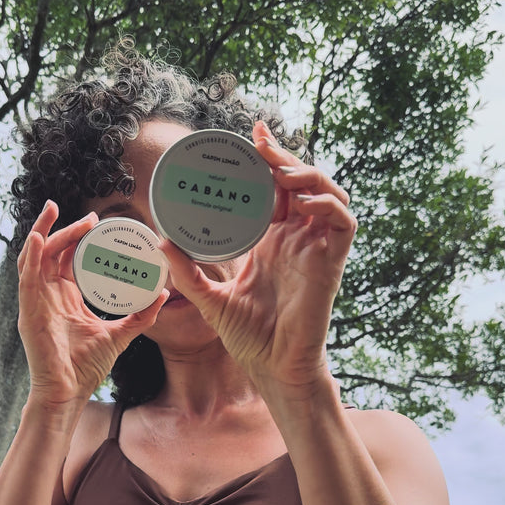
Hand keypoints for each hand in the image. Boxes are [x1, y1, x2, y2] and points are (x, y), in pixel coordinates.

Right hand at [17, 201, 168, 406]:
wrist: (69, 391)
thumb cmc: (87, 367)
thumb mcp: (119, 335)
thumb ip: (140, 316)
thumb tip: (162, 295)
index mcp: (66, 298)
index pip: (67, 259)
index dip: (78, 238)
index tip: (96, 223)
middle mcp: (49, 295)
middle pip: (51, 251)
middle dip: (64, 228)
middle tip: (87, 217)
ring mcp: (36, 301)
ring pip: (35, 256)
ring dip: (43, 231)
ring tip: (54, 210)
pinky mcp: (28, 310)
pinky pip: (26, 276)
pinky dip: (30, 254)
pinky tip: (37, 237)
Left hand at [162, 121, 356, 397]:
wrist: (272, 368)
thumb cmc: (248, 338)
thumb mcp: (210, 299)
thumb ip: (187, 272)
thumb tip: (160, 241)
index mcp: (272, 241)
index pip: (275, 189)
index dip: (268, 159)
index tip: (250, 136)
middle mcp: (296, 239)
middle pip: (300, 183)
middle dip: (284, 157)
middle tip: (258, 143)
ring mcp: (316, 249)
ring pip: (328, 194)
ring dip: (309, 175)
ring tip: (281, 170)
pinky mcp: (332, 264)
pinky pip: (343, 223)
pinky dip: (328, 204)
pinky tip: (303, 201)